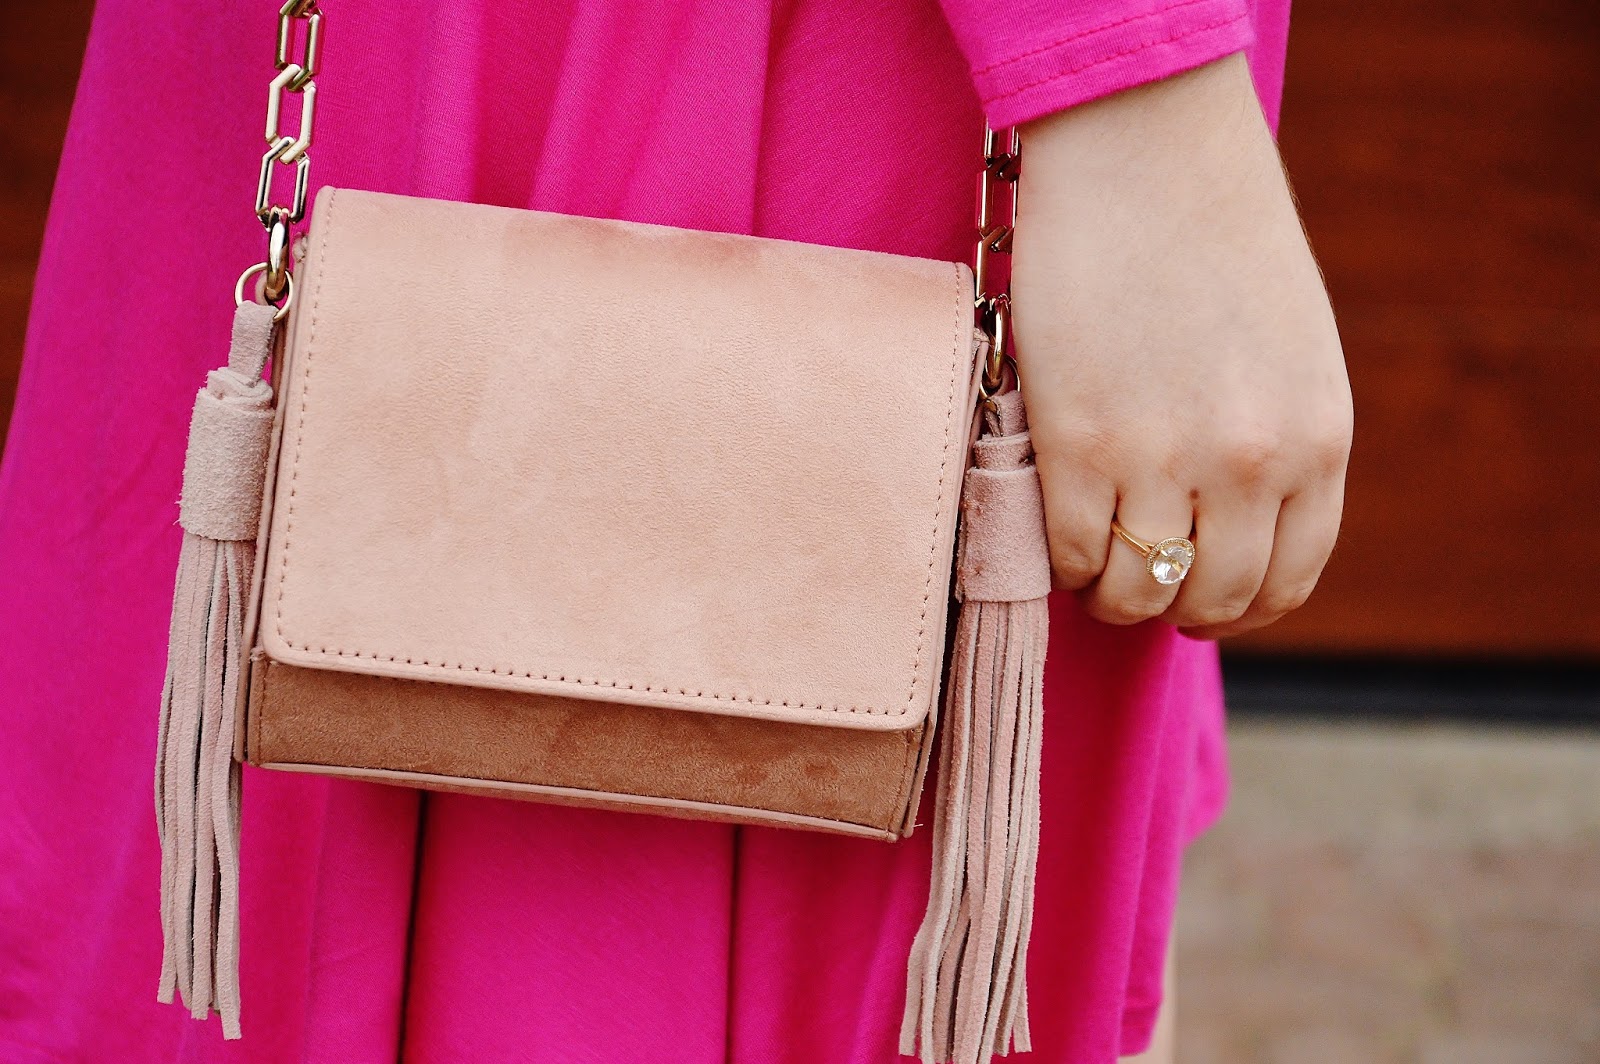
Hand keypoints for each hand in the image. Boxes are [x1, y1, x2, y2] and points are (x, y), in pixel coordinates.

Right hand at [1012, 53, 1351, 639]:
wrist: (1144, 144)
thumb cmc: (1214, 232)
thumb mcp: (1291, 349)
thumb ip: (1278, 440)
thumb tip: (1231, 525)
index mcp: (1318, 438)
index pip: (1290, 580)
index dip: (1239, 605)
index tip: (1201, 593)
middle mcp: (1252, 462)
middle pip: (1213, 600)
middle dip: (1174, 608)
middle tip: (1138, 583)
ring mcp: (1163, 458)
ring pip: (1138, 594)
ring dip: (1114, 597)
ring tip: (1094, 565)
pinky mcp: (1077, 441)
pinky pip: (1071, 554)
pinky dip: (1064, 561)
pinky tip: (1059, 528)